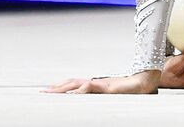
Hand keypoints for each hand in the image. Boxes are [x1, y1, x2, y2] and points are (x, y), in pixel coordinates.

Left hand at [40, 69, 159, 93]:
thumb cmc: (127, 91)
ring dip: (62, 88)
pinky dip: (80, 90)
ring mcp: (98, 84)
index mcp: (93, 85)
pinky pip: (90, 88)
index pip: (72, 85)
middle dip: (55, 88)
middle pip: (70, 83)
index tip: (48, 92)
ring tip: (51, 93)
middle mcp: (93, 83)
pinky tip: (72, 94)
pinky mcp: (105, 87)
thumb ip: (99, 98)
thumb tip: (88, 101)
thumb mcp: (110, 97)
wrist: (142, 83)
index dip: (60, 87)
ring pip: (76, 84)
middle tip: (41, 93)